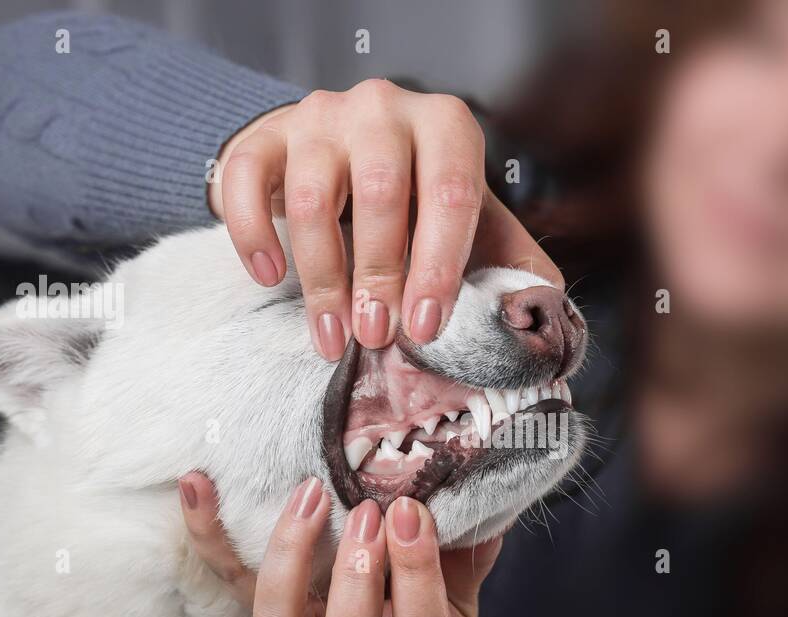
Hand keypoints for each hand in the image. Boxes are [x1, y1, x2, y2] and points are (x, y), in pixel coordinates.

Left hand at [177, 472, 501, 616]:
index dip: (416, 575)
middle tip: (366, 509)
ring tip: (310, 495)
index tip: (412, 514)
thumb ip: (470, 561)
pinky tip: (199, 482)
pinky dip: (208, 534)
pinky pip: (228, 583)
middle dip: (358, 572)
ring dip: (291, 556)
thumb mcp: (462, 611)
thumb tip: (492, 497)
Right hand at [208, 79, 561, 359]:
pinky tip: (269, 279)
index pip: (450, 193)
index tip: (424, 328)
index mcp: (446, 126)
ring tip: (332, 337)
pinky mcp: (265, 135)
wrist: (349, 156)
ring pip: (313, 198)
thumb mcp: (474, 224)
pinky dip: (253, 235)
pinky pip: (245, 180)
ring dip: (322, 278)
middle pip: (381, 195)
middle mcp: (384, 108)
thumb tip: (542, 319)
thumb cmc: (420, 202)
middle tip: (376, 336)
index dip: (438, 266)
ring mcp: (320, 117)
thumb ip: (510, 263)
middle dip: (379, 277)